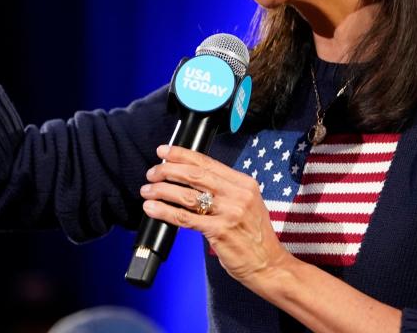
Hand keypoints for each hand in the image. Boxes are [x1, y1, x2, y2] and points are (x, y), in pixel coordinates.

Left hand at [140, 144, 292, 284]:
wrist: (269, 265)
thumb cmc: (254, 236)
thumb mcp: (247, 204)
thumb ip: (225, 191)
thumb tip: (190, 180)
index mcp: (244, 183)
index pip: (207, 162)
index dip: (182, 154)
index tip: (164, 151)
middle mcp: (238, 194)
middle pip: (194, 175)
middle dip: (168, 170)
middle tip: (152, 173)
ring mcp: (229, 212)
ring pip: (187, 195)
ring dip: (162, 190)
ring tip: (147, 191)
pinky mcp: (219, 231)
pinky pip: (185, 218)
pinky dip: (165, 211)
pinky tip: (153, 209)